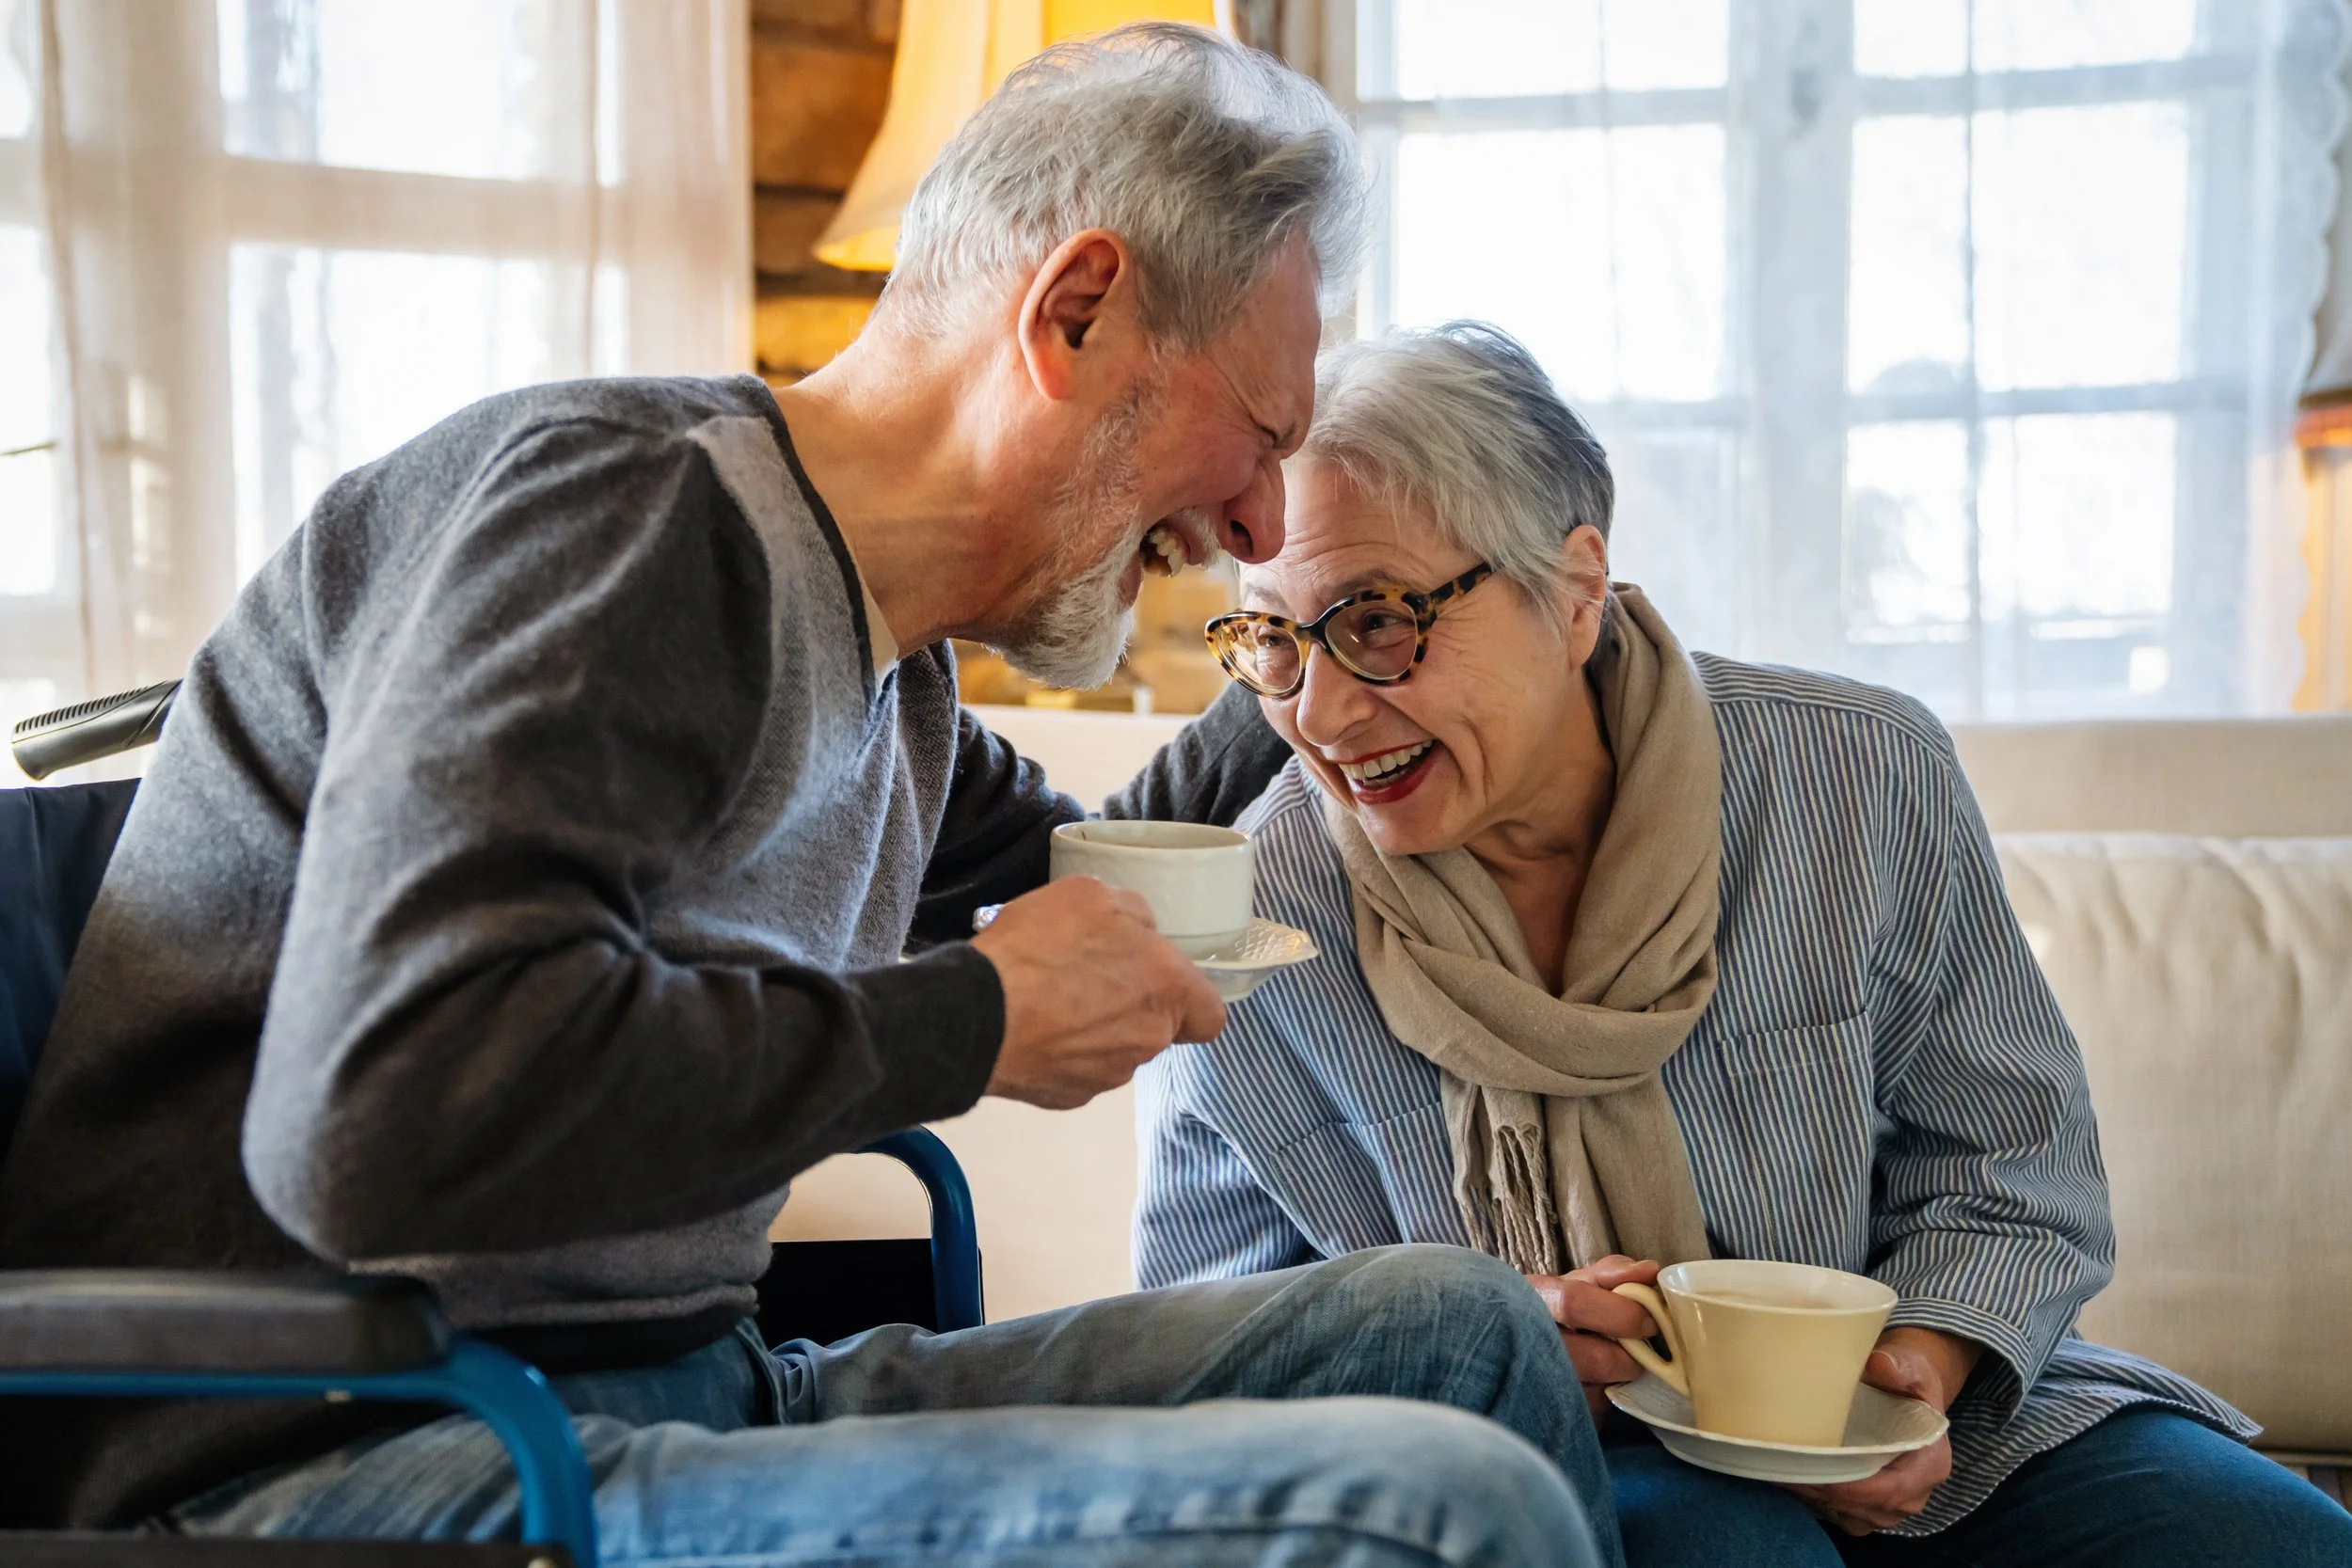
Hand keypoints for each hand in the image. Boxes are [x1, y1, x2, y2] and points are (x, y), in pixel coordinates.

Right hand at [970, 876, 1225, 1109]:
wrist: (976, 1013)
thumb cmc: (1041, 947)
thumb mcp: (1090, 895)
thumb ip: (1131, 914)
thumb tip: (1140, 934)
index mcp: (1167, 989)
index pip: (1210, 1015)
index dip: (1189, 1000)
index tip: (1159, 984)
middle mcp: (1148, 1039)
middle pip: (1155, 1027)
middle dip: (1129, 1006)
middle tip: (1085, 978)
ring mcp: (1109, 1075)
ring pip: (1116, 1050)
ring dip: (1093, 1029)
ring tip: (1048, 1001)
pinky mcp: (1069, 1098)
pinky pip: (1076, 1071)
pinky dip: (1061, 1054)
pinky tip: (1031, 1030)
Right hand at [1524, 1255, 1662, 1421]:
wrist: (1514, 1348)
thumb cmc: (1554, 1311)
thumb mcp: (1575, 1285)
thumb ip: (1612, 1274)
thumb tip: (1649, 1271)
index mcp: (1534, 1298)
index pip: (1576, 1303)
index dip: (1621, 1313)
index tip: (1649, 1321)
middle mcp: (1529, 1341)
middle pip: (1596, 1358)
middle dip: (1629, 1357)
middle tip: (1641, 1352)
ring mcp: (1537, 1383)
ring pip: (1598, 1392)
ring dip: (1618, 1381)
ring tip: (1616, 1366)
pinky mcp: (1552, 1414)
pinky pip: (1593, 1414)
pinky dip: (1605, 1399)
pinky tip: (1599, 1385)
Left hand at [1784, 1327, 1981, 1535]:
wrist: (1907, 1393)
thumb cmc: (1909, 1380)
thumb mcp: (1911, 1366)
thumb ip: (1899, 1366)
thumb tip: (1880, 1365)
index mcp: (1931, 1464)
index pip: (1892, 1490)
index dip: (1853, 1488)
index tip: (1817, 1473)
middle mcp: (1915, 1494)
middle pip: (1867, 1508)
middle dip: (1825, 1493)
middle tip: (1783, 1470)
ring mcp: (1893, 1506)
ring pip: (1852, 1517)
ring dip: (1816, 1500)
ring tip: (1781, 1474)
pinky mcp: (1872, 1508)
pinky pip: (1843, 1516)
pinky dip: (1817, 1502)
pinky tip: (1792, 1480)